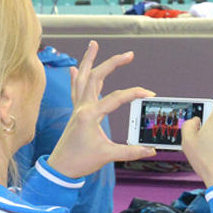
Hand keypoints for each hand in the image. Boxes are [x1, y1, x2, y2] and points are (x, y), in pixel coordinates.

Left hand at [48, 41, 157, 178]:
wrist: (60, 167)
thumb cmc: (81, 161)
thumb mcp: (108, 155)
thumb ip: (131, 151)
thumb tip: (151, 150)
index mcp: (90, 115)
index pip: (116, 98)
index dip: (135, 93)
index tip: (150, 93)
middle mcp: (82, 107)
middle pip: (96, 77)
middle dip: (112, 63)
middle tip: (129, 54)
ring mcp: (78, 108)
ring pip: (83, 78)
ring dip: (88, 60)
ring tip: (94, 44)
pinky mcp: (76, 112)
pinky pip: (76, 89)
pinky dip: (76, 77)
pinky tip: (75, 67)